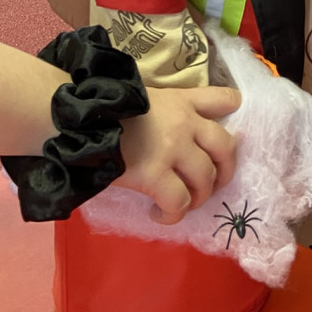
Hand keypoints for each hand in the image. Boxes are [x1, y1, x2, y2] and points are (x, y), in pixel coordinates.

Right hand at [116, 85, 240, 222]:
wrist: (79, 117)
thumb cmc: (105, 107)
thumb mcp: (142, 97)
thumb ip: (164, 110)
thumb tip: (169, 131)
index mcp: (182, 102)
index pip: (224, 98)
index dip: (232, 111)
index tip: (229, 126)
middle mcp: (185, 123)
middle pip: (225, 147)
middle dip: (225, 170)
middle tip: (211, 183)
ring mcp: (172, 149)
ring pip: (205, 179)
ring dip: (198, 197)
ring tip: (181, 202)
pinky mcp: (154, 174)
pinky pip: (178, 202)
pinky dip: (172, 214)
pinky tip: (159, 213)